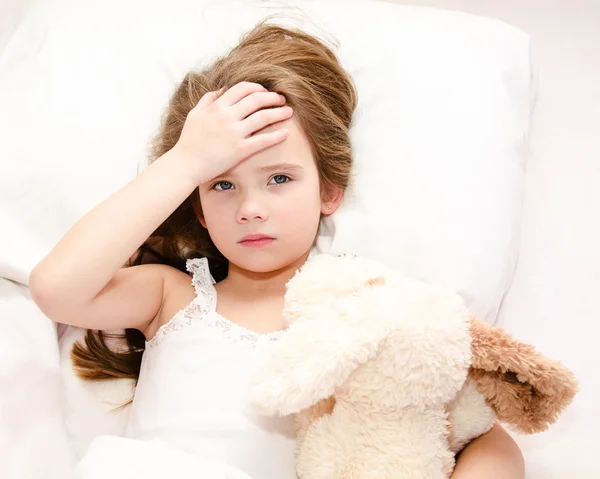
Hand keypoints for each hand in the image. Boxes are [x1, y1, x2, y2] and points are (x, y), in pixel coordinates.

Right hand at [172, 81, 293, 183]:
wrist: (185, 164)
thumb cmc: (189, 140)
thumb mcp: (195, 114)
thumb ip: (208, 99)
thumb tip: (222, 89)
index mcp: (217, 106)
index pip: (243, 88)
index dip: (258, 88)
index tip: (265, 92)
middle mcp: (227, 116)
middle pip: (256, 99)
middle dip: (272, 97)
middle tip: (282, 99)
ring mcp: (234, 133)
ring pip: (263, 117)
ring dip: (278, 112)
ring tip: (288, 112)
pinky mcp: (240, 150)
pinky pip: (262, 140)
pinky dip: (276, 136)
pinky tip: (285, 133)